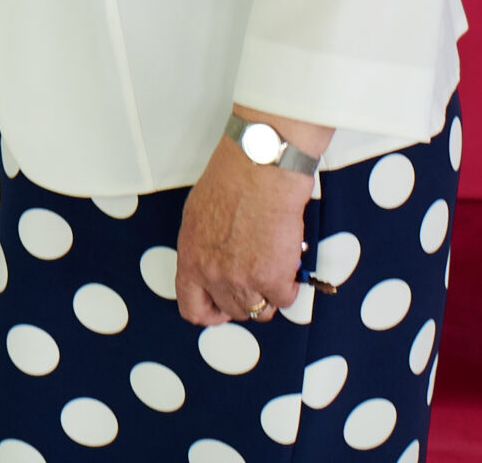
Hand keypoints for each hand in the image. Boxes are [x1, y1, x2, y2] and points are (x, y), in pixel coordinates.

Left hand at [174, 111, 329, 324]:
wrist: (260, 168)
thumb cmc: (232, 180)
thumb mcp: (199, 215)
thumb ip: (204, 246)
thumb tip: (214, 261)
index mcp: (190, 257)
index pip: (192, 307)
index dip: (210, 313)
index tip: (222, 309)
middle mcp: (212, 273)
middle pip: (232, 310)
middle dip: (246, 298)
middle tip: (258, 278)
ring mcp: (242, 279)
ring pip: (259, 311)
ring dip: (269, 294)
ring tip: (275, 270)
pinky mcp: (272, 278)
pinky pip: (285, 299)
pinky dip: (290, 285)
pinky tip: (289, 264)